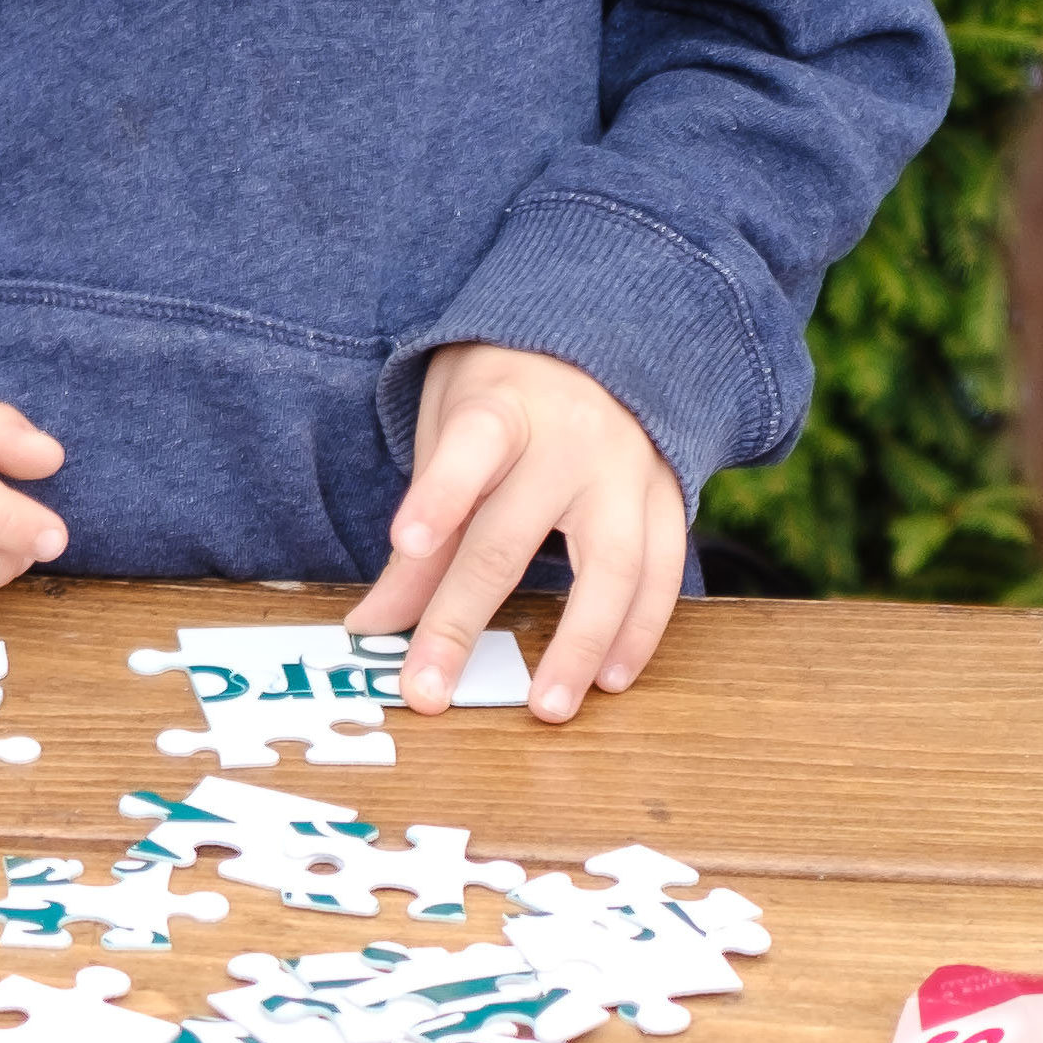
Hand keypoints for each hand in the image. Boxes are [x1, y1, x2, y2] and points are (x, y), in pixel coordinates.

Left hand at [349, 342, 681, 721]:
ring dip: (578, 643)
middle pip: (512, 535)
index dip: (438, 494)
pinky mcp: (669, 494)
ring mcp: (628, 468)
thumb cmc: (505, 394)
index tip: (404, 541)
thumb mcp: (449, 432)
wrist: (603, 334)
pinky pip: (664, 570)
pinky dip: (640, 630)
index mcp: (503, 406)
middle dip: (464, 619)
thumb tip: (373, 625)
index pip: (469, 447)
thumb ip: (425, 527)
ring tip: (548, 707)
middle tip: (429, 687)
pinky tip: (610, 677)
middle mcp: (571, 438)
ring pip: (612, 564)